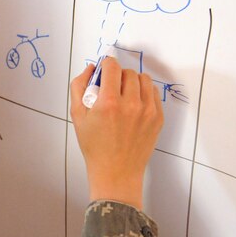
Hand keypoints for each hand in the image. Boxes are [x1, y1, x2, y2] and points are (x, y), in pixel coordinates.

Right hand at [70, 58, 163, 209]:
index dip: (106, 64)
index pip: (112, 66)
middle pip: (128, 72)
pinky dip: (144, 93)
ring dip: (133, 82)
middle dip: (118, 76)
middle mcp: (131, 105)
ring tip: (124, 95)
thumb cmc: (95, 146)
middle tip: (111, 89)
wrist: (116, 172)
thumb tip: (91, 68)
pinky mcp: (158, 118)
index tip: (104, 70)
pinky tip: (134, 104)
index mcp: (109, 103)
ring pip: (143, 79)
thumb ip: (79, 86)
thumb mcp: (77, 116)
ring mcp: (148, 111)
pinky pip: (153, 93)